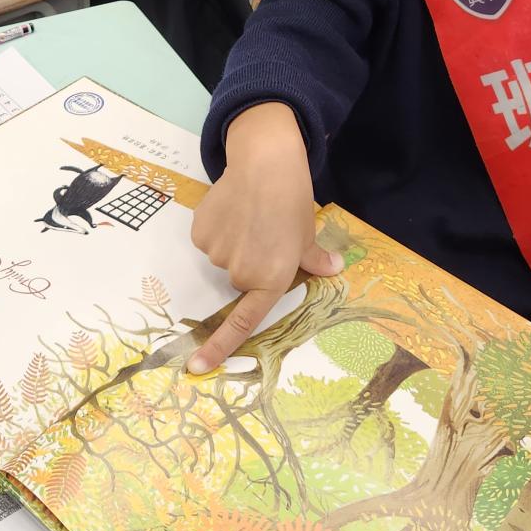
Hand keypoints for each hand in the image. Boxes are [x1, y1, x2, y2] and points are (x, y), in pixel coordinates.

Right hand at [187, 103, 340, 373]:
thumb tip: (333, 268)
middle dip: (251, 261)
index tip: (197, 368)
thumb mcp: (307, 233)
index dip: (218, 347)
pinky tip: (232, 206)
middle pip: (240, 278)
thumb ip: (315, 259)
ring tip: (250, 214)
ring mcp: (217, 252)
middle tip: (265, 232)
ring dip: (234, 242)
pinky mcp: (200, 232)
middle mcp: (240, 271)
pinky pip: (208, 239)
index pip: (242, 322)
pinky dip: (218, 227)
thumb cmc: (293, 202)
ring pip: (223, 257)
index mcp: (270, 279)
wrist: (266, 162)